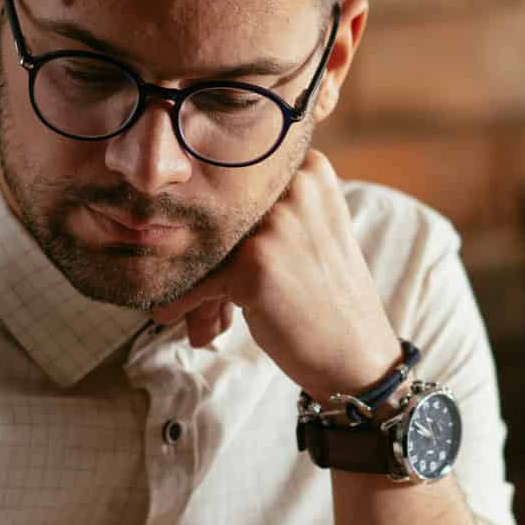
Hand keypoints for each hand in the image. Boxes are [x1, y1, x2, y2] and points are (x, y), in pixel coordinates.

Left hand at [149, 150, 398, 397]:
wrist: (356, 353)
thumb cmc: (328, 294)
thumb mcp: (314, 227)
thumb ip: (269, 202)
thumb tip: (195, 194)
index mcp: (312, 171)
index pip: (239, 178)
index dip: (215, 211)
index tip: (197, 234)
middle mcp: (296, 188)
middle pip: (221, 211)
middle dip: (200, 248)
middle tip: (189, 280)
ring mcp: (275, 225)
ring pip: (207, 245)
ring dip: (191, 278)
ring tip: (192, 307)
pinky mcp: (253, 264)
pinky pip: (200, 280)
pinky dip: (182, 301)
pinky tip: (168, 313)